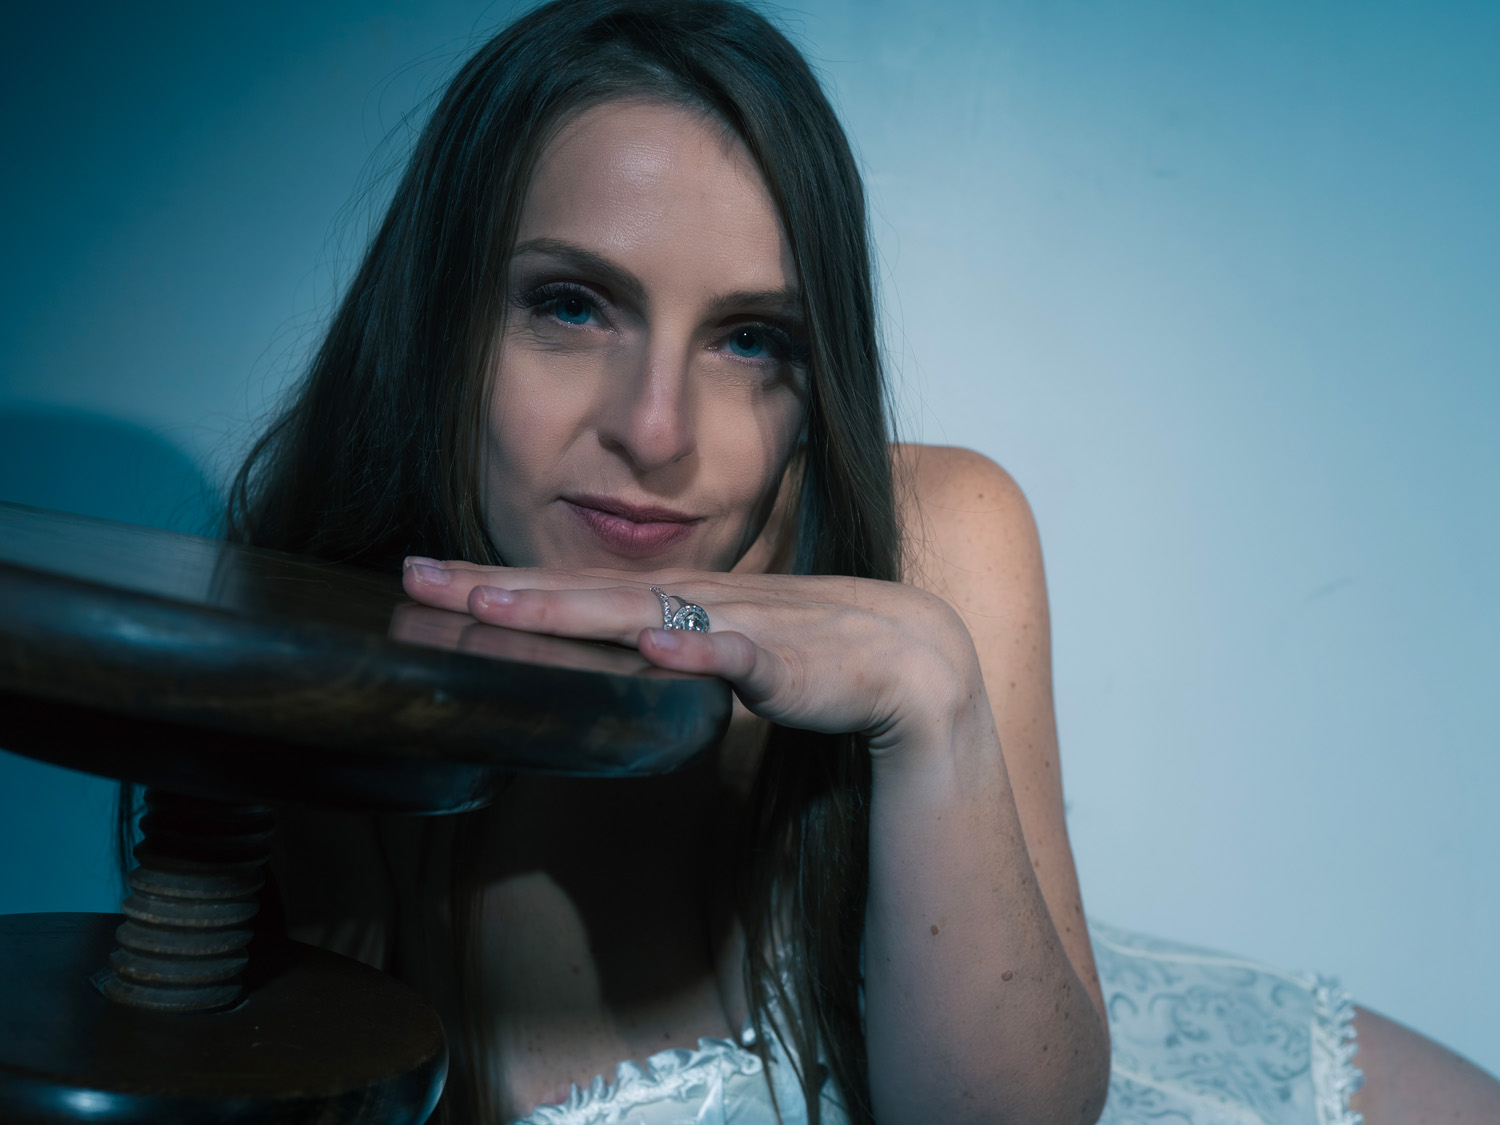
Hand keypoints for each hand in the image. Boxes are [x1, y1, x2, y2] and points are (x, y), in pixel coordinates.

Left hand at [400, 559, 981, 754]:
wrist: (912, 661)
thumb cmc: (814, 650)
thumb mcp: (722, 642)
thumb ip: (666, 643)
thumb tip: (607, 652)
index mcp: (676, 599)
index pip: (572, 587)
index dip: (496, 581)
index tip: (422, 576)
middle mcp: (693, 602)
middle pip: (580, 592)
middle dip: (497, 588)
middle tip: (416, 580)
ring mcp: (737, 626)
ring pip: (641, 614)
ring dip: (569, 609)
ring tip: (500, 605)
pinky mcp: (786, 661)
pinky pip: (740, 656)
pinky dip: (700, 652)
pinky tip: (658, 649)